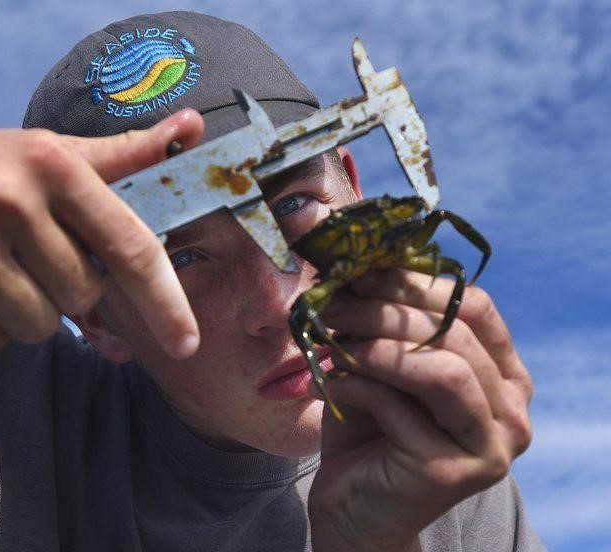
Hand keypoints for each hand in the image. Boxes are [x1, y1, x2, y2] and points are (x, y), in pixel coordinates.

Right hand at [0, 110, 203, 356]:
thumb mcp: (36, 155)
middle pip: (84, 294)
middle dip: (62, 293)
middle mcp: (9, 199)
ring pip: (42, 325)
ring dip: (19, 313)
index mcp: (48, 163)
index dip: (165, 300)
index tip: (188, 341)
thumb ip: (116, 156)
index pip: (129, 244)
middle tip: (17, 259)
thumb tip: (193, 127)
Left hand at [307, 269, 532, 551]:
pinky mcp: (453, 472)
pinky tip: (318, 382)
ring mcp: (491, 445)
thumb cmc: (367, 430)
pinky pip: (398, 406)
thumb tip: (362, 261)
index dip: (415, 282)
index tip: (359, 271)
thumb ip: (385, 321)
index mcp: (503, 376)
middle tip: (328, 302)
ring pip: (439, 368)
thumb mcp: (381, 365)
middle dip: (382, 309)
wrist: (354, 509)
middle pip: (453, 333)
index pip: (474, 307)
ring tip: (325, 338)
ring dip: (371, 344)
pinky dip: (352, 384)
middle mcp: (512, 411)